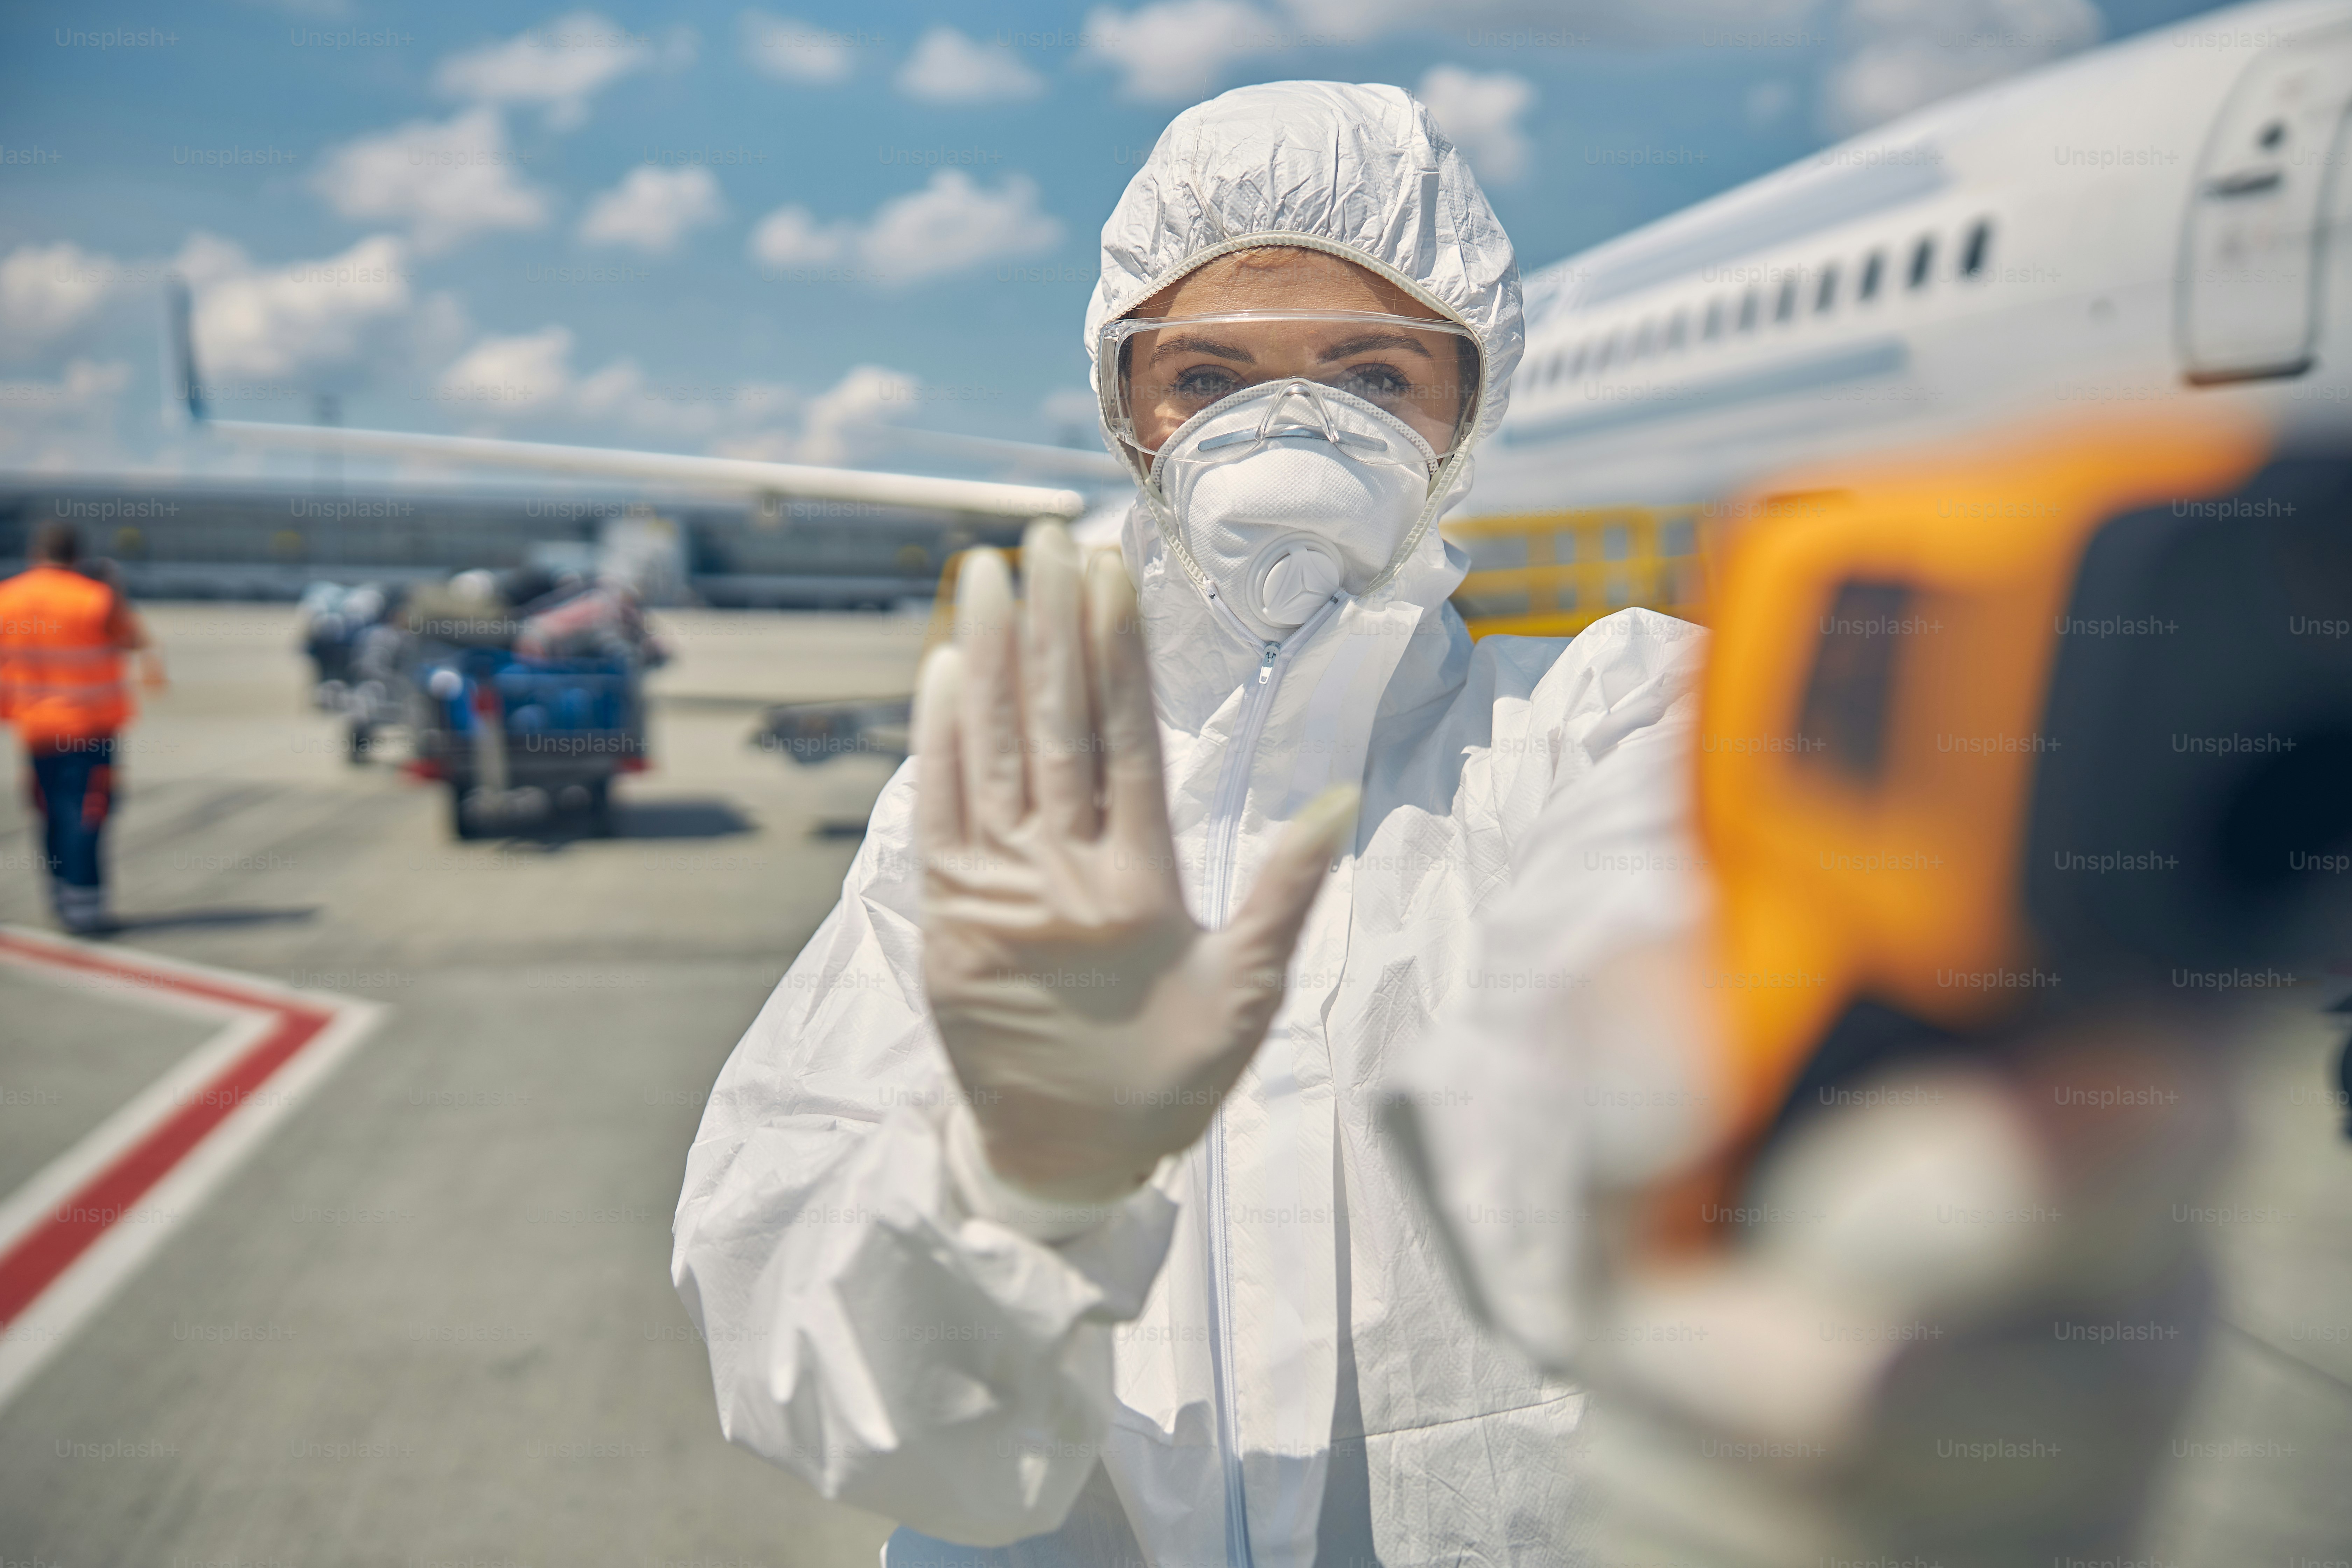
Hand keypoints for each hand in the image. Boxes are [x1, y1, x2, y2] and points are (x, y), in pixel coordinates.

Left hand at [915, 523, 1355, 1203]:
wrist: (1055, 1165)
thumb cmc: (1161, 1084)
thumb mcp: (1244, 999)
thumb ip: (1283, 895)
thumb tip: (1336, 801)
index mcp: (1135, 890)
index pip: (1125, 742)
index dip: (1116, 650)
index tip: (1110, 572)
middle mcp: (1057, 878)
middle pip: (1052, 726)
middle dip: (1049, 623)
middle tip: (1047, 536)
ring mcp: (990, 893)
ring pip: (988, 752)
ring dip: (984, 655)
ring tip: (985, 570)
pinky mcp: (942, 917)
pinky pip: (935, 810)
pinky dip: (937, 739)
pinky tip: (941, 670)